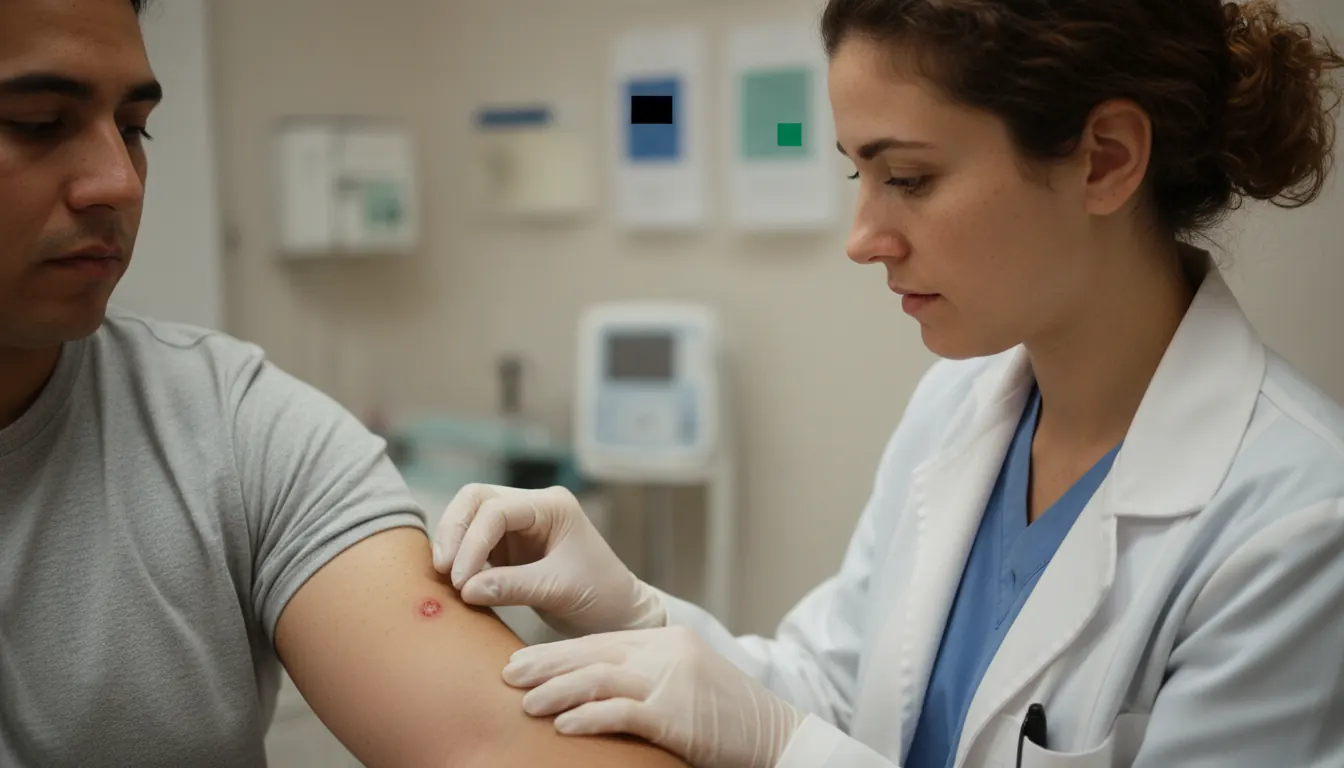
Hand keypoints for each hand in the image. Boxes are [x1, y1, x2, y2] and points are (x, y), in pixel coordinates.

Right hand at [431, 484, 666, 637]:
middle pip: (475, 500)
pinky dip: (458, 558)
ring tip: (442, 579)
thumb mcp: (558, 591)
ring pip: (468, 517)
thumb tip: (463, 588)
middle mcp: (533, 507)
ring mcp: (519, 525)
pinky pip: (472, 542)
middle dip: (454, 532)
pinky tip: (450, 581)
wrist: (618, 614)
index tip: (460, 581)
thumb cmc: (601, 596)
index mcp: (552, 506)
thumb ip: (511, 586)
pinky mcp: (509, 547)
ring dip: (452, 544)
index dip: (472, 542)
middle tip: (441, 571)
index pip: (497, 510)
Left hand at [502, 627, 804, 767]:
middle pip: (592, 652)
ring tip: (525, 703)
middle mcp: (666, 651)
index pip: (599, 641)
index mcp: (665, 641)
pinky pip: (622, 712)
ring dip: (557, 691)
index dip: (556, 653)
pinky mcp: (677, 713)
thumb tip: (590, 691)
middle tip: (506, 675)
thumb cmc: (726, 718)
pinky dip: (588, 718)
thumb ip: (643, 679)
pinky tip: (564, 727)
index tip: (519, 663)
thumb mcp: (683, 685)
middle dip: (544, 664)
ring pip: (599, 677)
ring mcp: (672, 680)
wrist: (776, 735)